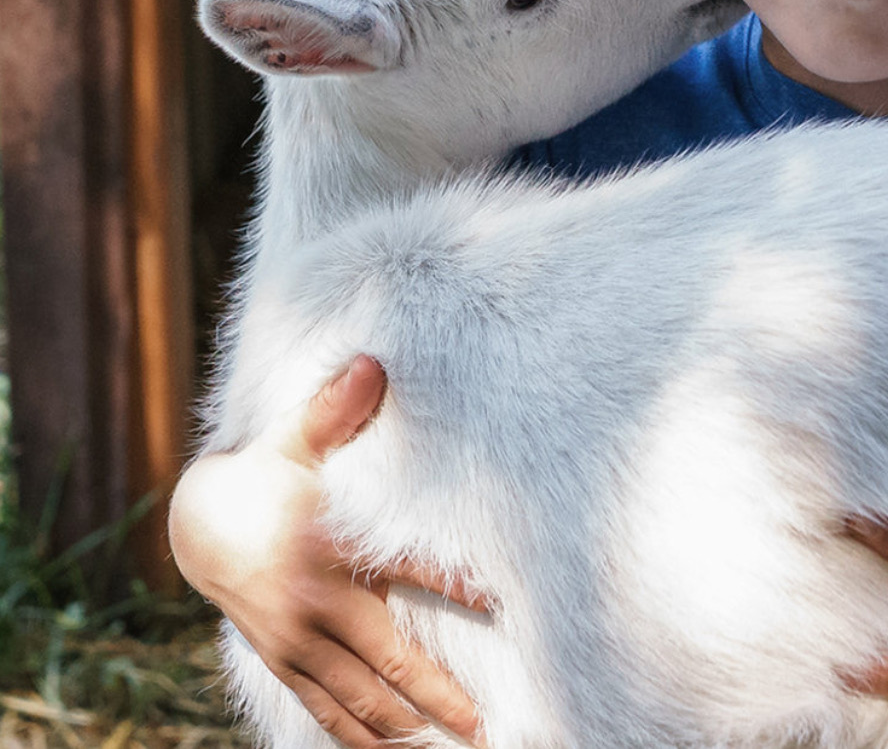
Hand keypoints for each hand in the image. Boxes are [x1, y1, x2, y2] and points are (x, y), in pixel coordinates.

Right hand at [168, 357, 484, 747]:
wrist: (197, 525)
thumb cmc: (268, 474)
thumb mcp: (294, 440)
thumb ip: (336, 410)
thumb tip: (373, 363)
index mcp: (332, 550)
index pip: (408, 570)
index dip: (457, 586)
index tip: (504, 604)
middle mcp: (318, 606)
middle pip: (390, 660)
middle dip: (439, 695)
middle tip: (485, 725)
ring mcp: (300, 642)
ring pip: (359, 697)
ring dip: (405, 727)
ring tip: (453, 746)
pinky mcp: (285, 660)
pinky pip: (325, 707)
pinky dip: (358, 736)